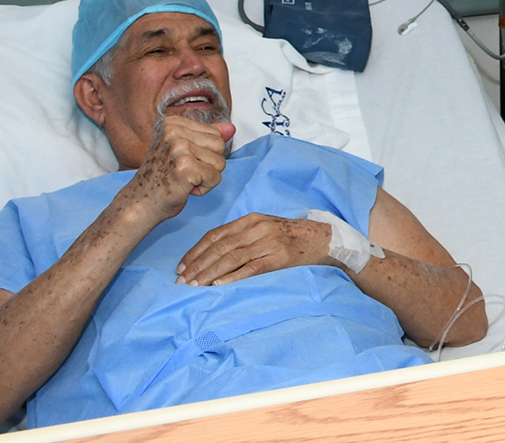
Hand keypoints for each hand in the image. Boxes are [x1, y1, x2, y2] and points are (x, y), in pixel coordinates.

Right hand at [118, 117, 235, 225]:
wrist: (139, 203)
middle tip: (184, 172)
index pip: (215, 133)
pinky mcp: (186, 168)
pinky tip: (185, 189)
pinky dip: (205, 188)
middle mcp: (174, 132)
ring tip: (183, 180)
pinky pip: (216, 178)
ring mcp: (179, 149)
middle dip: (209, 164)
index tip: (183, 161)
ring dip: (206, 177)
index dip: (205, 153)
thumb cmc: (161, 178)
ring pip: (220, 162)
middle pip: (220, 145)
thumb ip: (207, 137)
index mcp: (173, 123)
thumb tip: (231, 128)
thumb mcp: (183, 151)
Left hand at [176, 213, 333, 285]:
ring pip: (232, 258)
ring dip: (210, 273)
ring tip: (195, 286)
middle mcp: (258, 228)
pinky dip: (233, 277)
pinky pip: (251, 268)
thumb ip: (240, 237)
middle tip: (182, 281)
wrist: (323, 239)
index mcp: (251, 219)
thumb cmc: (289, 237)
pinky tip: (219, 285)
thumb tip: (210, 256)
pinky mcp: (280, 257)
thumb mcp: (264, 229)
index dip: (195, 251)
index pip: (215, 235)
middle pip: (220, 247)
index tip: (181, 267)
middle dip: (198, 265)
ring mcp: (270, 242)